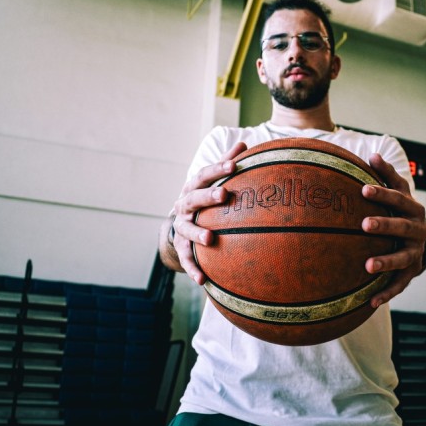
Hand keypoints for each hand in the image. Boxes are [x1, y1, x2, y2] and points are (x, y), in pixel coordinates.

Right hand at [167, 142, 247, 284]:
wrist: (179, 223)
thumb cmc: (204, 199)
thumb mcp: (212, 181)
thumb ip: (227, 164)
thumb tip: (246, 144)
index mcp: (193, 188)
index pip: (204, 176)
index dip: (218, 169)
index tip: (234, 166)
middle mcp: (184, 206)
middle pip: (193, 199)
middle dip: (207, 196)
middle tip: (224, 195)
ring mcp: (181, 227)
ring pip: (186, 230)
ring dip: (197, 234)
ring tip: (211, 239)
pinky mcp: (180, 247)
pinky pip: (185, 259)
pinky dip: (192, 268)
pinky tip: (202, 280)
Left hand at [361, 153, 425, 307]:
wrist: (420, 240)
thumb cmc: (400, 211)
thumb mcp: (398, 192)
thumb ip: (386, 175)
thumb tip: (371, 155)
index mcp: (413, 209)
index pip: (398, 198)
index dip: (382, 194)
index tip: (363, 189)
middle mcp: (418, 230)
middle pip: (402, 227)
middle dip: (384, 225)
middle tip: (364, 224)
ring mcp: (416, 253)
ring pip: (402, 258)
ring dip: (386, 261)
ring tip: (367, 266)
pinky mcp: (411, 273)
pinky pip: (399, 285)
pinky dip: (386, 293)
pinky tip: (370, 302)